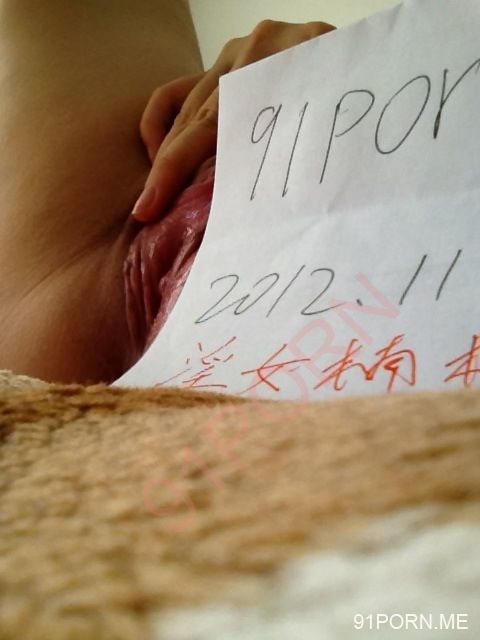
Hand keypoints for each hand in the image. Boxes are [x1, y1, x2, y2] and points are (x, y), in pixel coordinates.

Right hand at [132, 19, 334, 221]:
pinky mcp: (232, 55)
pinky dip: (166, 118)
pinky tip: (164, 146)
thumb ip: (286, 162)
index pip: (206, 129)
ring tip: (163, 186)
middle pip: (193, 119)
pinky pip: (183, 85)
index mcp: (280, 74)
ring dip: (169, 149)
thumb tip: (241, 216)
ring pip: (186, 106)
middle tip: (151, 208)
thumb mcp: (326, 138)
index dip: (169, 173)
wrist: (377, 70)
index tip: (146, 210)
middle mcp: (255, 53)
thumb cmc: (353, 117)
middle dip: (167, 169)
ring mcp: (240, 50)